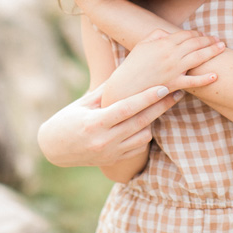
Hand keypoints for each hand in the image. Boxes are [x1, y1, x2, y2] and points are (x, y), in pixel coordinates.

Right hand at [43, 83, 177, 170]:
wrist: (54, 149)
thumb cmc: (67, 119)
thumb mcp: (83, 102)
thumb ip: (105, 91)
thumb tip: (126, 72)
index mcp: (96, 123)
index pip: (127, 108)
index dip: (147, 97)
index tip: (164, 87)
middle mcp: (105, 141)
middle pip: (140, 122)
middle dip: (161, 107)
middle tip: (177, 93)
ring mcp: (110, 153)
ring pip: (142, 137)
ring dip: (153, 121)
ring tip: (163, 104)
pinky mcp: (114, 161)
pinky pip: (137, 148)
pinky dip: (144, 134)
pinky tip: (148, 121)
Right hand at [104, 25, 224, 98]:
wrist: (126, 87)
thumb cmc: (133, 65)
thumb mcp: (142, 44)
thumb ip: (156, 35)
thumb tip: (168, 34)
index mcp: (163, 43)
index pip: (185, 34)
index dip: (196, 34)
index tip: (204, 35)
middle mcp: (171, 54)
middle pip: (194, 44)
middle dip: (208, 40)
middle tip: (219, 40)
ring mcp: (173, 70)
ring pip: (197, 58)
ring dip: (211, 52)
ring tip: (222, 48)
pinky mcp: (174, 84)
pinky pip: (193, 82)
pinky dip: (205, 79)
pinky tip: (216, 75)